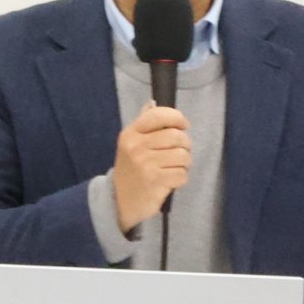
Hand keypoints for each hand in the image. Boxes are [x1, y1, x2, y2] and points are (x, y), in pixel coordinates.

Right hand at [111, 104, 190, 234]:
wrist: (119, 199)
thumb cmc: (131, 169)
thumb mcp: (131, 143)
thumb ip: (144, 123)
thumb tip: (152, 103)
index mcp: (131, 133)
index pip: (158, 115)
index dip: (177, 117)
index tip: (183, 125)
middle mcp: (136, 146)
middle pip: (177, 136)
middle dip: (184, 146)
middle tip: (178, 153)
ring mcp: (145, 164)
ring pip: (183, 156)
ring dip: (184, 164)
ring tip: (172, 168)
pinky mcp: (155, 181)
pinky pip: (182, 174)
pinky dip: (180, 179)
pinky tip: (169, 180)